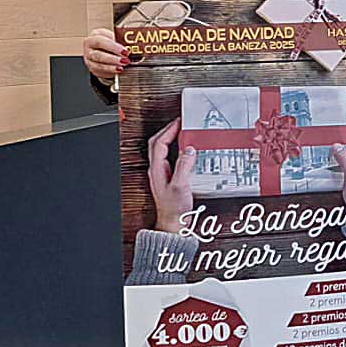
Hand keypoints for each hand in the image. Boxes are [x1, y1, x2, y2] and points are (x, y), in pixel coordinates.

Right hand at [83, 26, 126, 82]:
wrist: (102, 46)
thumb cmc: (109, 40)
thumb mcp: (114, 36)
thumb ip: (121, 40)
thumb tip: (133, 46)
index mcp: (95, 36)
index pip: (101, 41)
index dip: (113, 47)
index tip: (125, 51)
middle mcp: (89, 47)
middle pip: (98, 54)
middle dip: (113, 59)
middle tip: (125, 61)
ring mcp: (89, 58)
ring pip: (98, 65)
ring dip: (111, 67)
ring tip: (121, 68)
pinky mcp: (92, 67)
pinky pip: (99, 71)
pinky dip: (109, 72)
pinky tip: (117, 71)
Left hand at [147, 117, 196, 233]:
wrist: (173, 223)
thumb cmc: (174, 209)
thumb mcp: (181, 186)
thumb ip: (184, 167)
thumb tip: (188, 150)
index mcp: (157, 169)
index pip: (159, 144)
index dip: (169, 131)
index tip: (179, 123)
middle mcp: (156, 170)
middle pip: (156, 144)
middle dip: (167, 131)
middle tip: (178, 124)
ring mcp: (160, 174)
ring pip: (160, 150)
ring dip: (169, 139)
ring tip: (180, 133)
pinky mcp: (166, 178)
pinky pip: (167, 158)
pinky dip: (174, 149)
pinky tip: (183, 151)